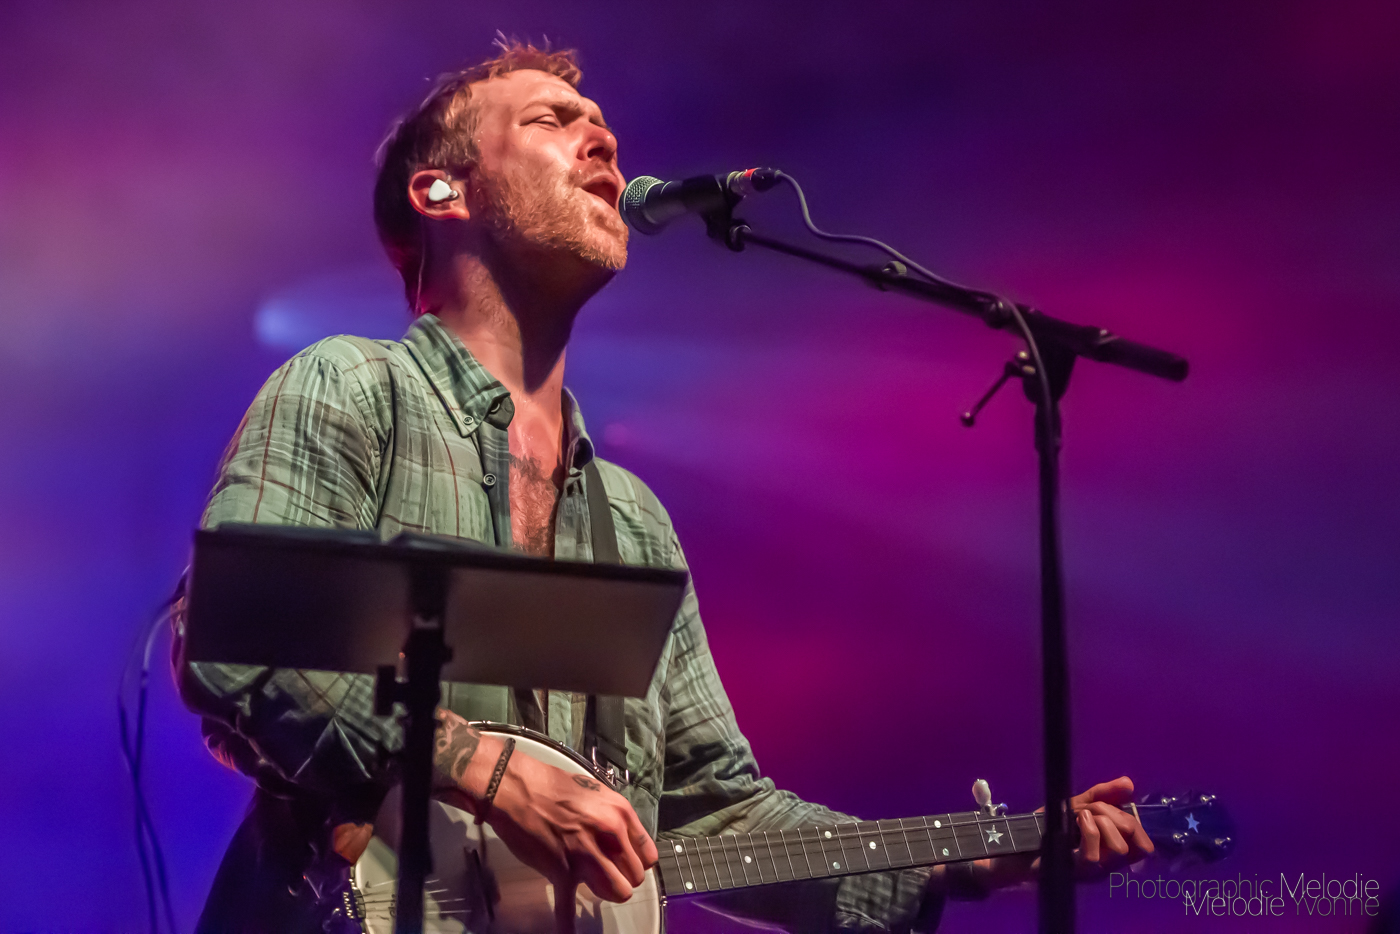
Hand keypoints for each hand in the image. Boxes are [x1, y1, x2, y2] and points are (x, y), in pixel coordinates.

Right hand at [428, 711, 656, 917]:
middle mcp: (608, 835)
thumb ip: (612, 816)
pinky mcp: (561, 872)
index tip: (627, 862)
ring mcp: (585, 855)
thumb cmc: (550, 785)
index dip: (637, 861)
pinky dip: (567, 924)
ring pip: (617, 893)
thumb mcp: (595, 791)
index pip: (647, 854)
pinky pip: (567, 908)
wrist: (514, 788)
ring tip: (594, 885)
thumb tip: (621, 836)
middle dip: (623, 878)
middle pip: (634, 877)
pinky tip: (568, 931)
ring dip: (606, 892)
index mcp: (619, 813)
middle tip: (608, 872)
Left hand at [959, 776, 1154, 893]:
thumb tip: (1130, 784)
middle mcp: (1105, 865)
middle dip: (1113, 813)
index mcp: (1110, 852)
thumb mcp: (1075, 805)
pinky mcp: (1072, 871)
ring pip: (1117, 848)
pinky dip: (1089, 830)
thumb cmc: (1046, 827)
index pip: (1143, 846)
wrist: (1012, 842)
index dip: (1135, 824)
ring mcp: (1091, 871)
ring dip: (1101, 821)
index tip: (1117, 811)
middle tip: (1091, 809)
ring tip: (1080, 816)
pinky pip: (1094, 856)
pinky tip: (1077, 820)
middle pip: (1130, 838)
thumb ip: (1103, 795)